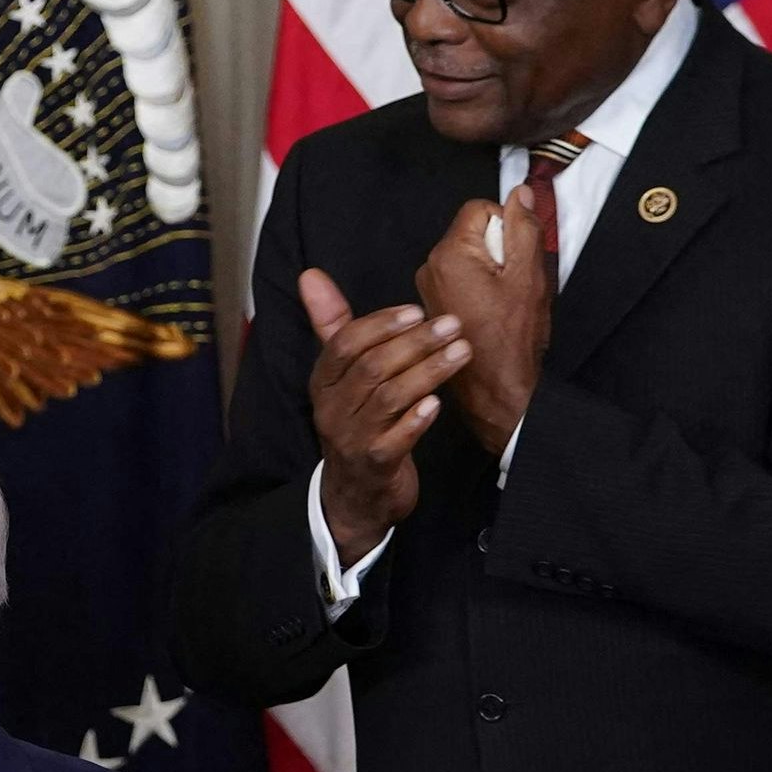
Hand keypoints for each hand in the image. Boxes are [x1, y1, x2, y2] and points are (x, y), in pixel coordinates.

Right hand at [299, 269, 472, 563]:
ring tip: (460, 352)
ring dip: (428, 372)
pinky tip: (438, 403)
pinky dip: (417, 420)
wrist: (354, 495)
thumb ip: (332, 326)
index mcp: (324, 382)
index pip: (345, 344)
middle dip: (415, 343)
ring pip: (389, 399)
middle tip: (451, 325)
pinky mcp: (375, 465)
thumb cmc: (355, 424)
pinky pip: (395, 440)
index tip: (416, 311)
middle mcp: (333, 409)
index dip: (381, 325)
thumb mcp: (340, 376)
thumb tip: (311, 276)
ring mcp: (352, 438)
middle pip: (372, 368)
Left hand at [410, 193, 550, 454]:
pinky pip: (460, 279)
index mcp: (450, 254)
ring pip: (468, 257)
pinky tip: (492, 314)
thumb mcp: (528, 275)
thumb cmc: (513, 338)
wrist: (497, 391)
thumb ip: (523, 227)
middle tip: (513, 283)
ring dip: (490, 270)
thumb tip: (519, 192)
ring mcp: (429, 289)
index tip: (517, 256)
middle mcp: (430, 267)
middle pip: (472, 233)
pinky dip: (479, 289)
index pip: (479, 209)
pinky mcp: (434, 306)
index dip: (506, 226)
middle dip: (498, 249)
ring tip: (504, 302)